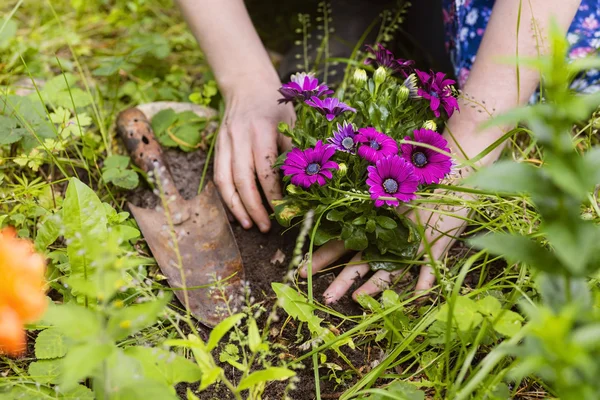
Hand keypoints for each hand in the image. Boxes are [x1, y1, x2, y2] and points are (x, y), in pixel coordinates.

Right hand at [214, 77, 294, 232]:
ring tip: (248, 225)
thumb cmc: (275, 105)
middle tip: (266, 227)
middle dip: (254, 207)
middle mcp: (239, 137)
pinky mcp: (217, 147)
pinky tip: (237, 211)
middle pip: (242, 180)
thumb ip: (296, 151)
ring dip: (236, 207)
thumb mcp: (292, 122)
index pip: (265, 170)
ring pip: (225, 181)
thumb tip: (306, 184)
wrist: (246, 84)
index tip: (284, 211)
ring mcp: (224, 142)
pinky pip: (218, 177)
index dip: (273, 194)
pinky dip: (226, 197)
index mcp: (261, 130)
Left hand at [299, 186, 472, 303]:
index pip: (343, 243)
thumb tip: (339, 218)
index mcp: (374, 224)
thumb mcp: (391, 196)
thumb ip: (371, 209)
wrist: (455, 173)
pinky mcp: (436, 245)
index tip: (301, 270)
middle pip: (361, 260)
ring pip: (390, 268)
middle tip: (325, 297)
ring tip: (358, 301)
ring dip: (375, 286)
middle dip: (342, 280)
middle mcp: (389, 235)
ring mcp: (413, 241)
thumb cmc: (418, 183)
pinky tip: (415, 297)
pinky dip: (424, 281)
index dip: (322, 257)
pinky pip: (430, 267)